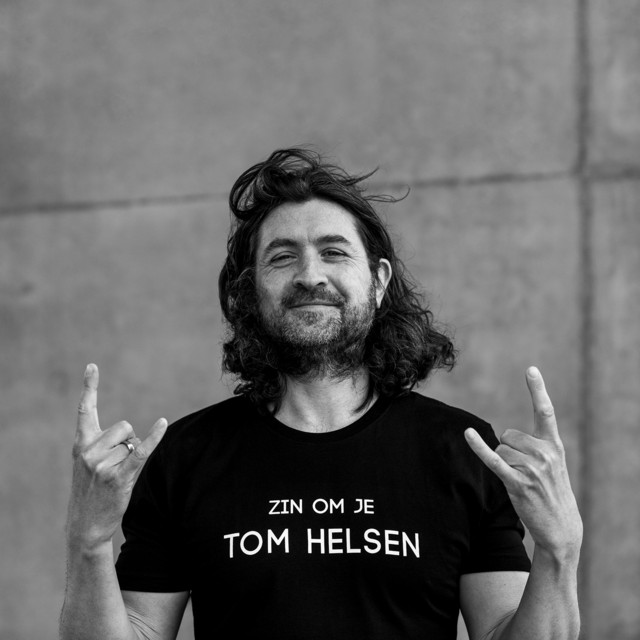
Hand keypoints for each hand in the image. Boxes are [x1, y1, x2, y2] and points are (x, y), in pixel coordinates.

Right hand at [66, 364, 167, 550]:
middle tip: (116, 465)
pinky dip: (154, 437)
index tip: (92, 366)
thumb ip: (101, 443)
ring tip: (118, 476)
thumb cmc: (91, 490)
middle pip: (124, 426)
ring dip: (132, 456)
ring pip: (132, 442)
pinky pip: (141, 450)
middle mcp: (88, 450)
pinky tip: (163, 423)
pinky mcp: (119, 476)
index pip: (85, 410)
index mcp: (80, 443)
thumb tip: (130, 431)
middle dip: (127, 441)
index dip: (90, 386)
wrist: (85, 524)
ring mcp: (102, 464)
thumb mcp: (87, 463)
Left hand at [464, 366, 582, 560]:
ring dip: (504, 463)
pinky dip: (479, 447)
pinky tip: (467, 434)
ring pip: (501, 449)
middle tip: (524, 471)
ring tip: (521, 481)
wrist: (562, 528)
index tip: (530, 369)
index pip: (545, 411)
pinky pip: (493, 460)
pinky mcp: (517, 483)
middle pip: (508, 435)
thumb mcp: (553, 464)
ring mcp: (532, 468)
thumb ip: (536, 445)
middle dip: (509, 450)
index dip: (537, 389)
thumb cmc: (552, 492)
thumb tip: (505, 437)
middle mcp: (545, 453)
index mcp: (554, 445)